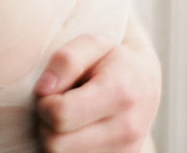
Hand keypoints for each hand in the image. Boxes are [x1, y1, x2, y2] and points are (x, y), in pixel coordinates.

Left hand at [32, 32, 160, 152]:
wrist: (144, 83)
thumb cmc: (112, 59)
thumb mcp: (92, 44)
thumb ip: (66, 60)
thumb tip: (42, 89)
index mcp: (118, 94)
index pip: (60, 114)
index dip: (44, 102)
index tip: (50, 91)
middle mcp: (126, 129)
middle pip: (57, 144)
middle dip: (46, 124)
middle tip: (55, 105)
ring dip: (57, 139)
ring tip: (67, 117)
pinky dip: (70, 150)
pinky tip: (76, 131)